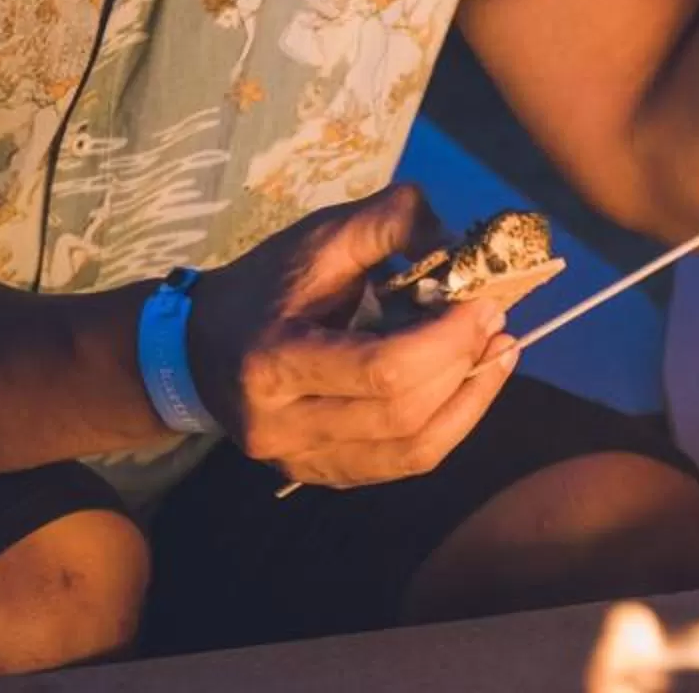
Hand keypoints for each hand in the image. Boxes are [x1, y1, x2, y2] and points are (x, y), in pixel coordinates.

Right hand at [186, 184, 519, 489]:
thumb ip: (393, 222)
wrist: (200, 346)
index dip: (447, 340)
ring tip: (498, 353)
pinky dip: (449, 425)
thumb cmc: (268, 282)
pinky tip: (470, 386)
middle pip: (400, 413)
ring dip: (470, 401)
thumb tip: (464, 248)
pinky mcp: (319, 476)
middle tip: (497, 322)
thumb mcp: (323, 234)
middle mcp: (280, 427)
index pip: (381, 369)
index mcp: (272, 361)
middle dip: (463, 366)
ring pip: (410, 452)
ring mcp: (298, 462)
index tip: (484, 304)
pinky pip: (401, 465)